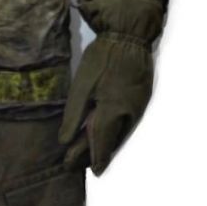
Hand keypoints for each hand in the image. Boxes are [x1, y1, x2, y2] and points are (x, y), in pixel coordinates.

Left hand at [58, 33, 153, 176]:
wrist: (130, 36)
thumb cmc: (102, 59)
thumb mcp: (82, 85)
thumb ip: (74, 115)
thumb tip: (65, 140)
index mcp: (111, 112)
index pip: (99, 143)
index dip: (89, 158)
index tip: (79, 170)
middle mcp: (128, 114)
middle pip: (111, 141)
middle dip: (97, 155)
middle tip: (83, 167)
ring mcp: (138, 107)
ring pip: (121, 133)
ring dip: (108, 144)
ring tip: (94, 156)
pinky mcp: (142, 99)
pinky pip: (128, 122)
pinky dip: (117, 132)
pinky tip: (109, 134)